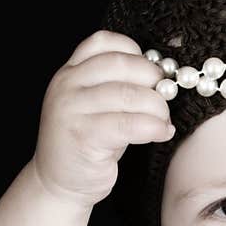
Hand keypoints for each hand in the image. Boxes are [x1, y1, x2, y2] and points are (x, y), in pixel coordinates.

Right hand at [32, 30, 175, 205]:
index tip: (152, 71)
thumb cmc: (87, 144)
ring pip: (128, 95)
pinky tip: (162, 133)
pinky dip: (152, 127)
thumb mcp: (96, 106)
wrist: (58, 184)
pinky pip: (128, 124)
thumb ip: (118, 86)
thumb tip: (162, 76)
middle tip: (166, 96)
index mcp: (70, 72)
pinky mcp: (83, 135)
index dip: (135, 51)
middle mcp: (66, 85)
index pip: (103, 42)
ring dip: (157, 107)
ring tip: (164, 120)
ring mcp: (72, 109)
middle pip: (120, 64)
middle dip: (152, 79)